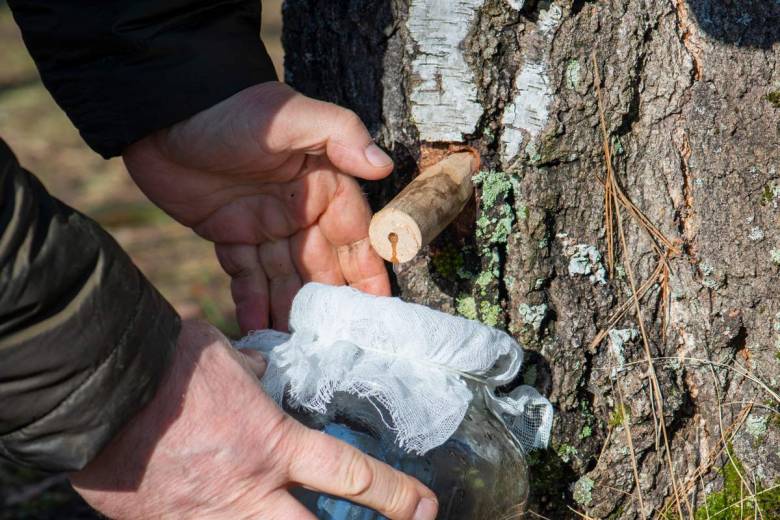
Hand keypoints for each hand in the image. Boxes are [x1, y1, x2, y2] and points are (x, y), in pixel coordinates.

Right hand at [70, 320, 437, 519]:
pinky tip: (226, 510)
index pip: (353, 478)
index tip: (425, 508)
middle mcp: (249, 492)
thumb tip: (268, 382)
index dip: (398, 498)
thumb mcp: (231, 362)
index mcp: (273, 444)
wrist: (97, 388)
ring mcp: (207, 519)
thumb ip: (260, 381)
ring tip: (294, 519)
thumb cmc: (169, 364)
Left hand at [123, 83, 393, 331]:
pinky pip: (246, 276)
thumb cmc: (234, 110)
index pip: (353, 236)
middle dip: (329, 303)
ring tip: (296, 349)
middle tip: (335, 346)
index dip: (367, 272)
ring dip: (291, 311)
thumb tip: (383, 165)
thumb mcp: (292, 117)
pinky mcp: (229, 234)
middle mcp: (299, 209)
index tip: (378, 310)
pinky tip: (258, 333)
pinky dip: (252, 303)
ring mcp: (264, 224)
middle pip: (321, 265)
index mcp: (322, 184)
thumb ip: (340, 135)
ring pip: (285, 277)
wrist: (164, 112)